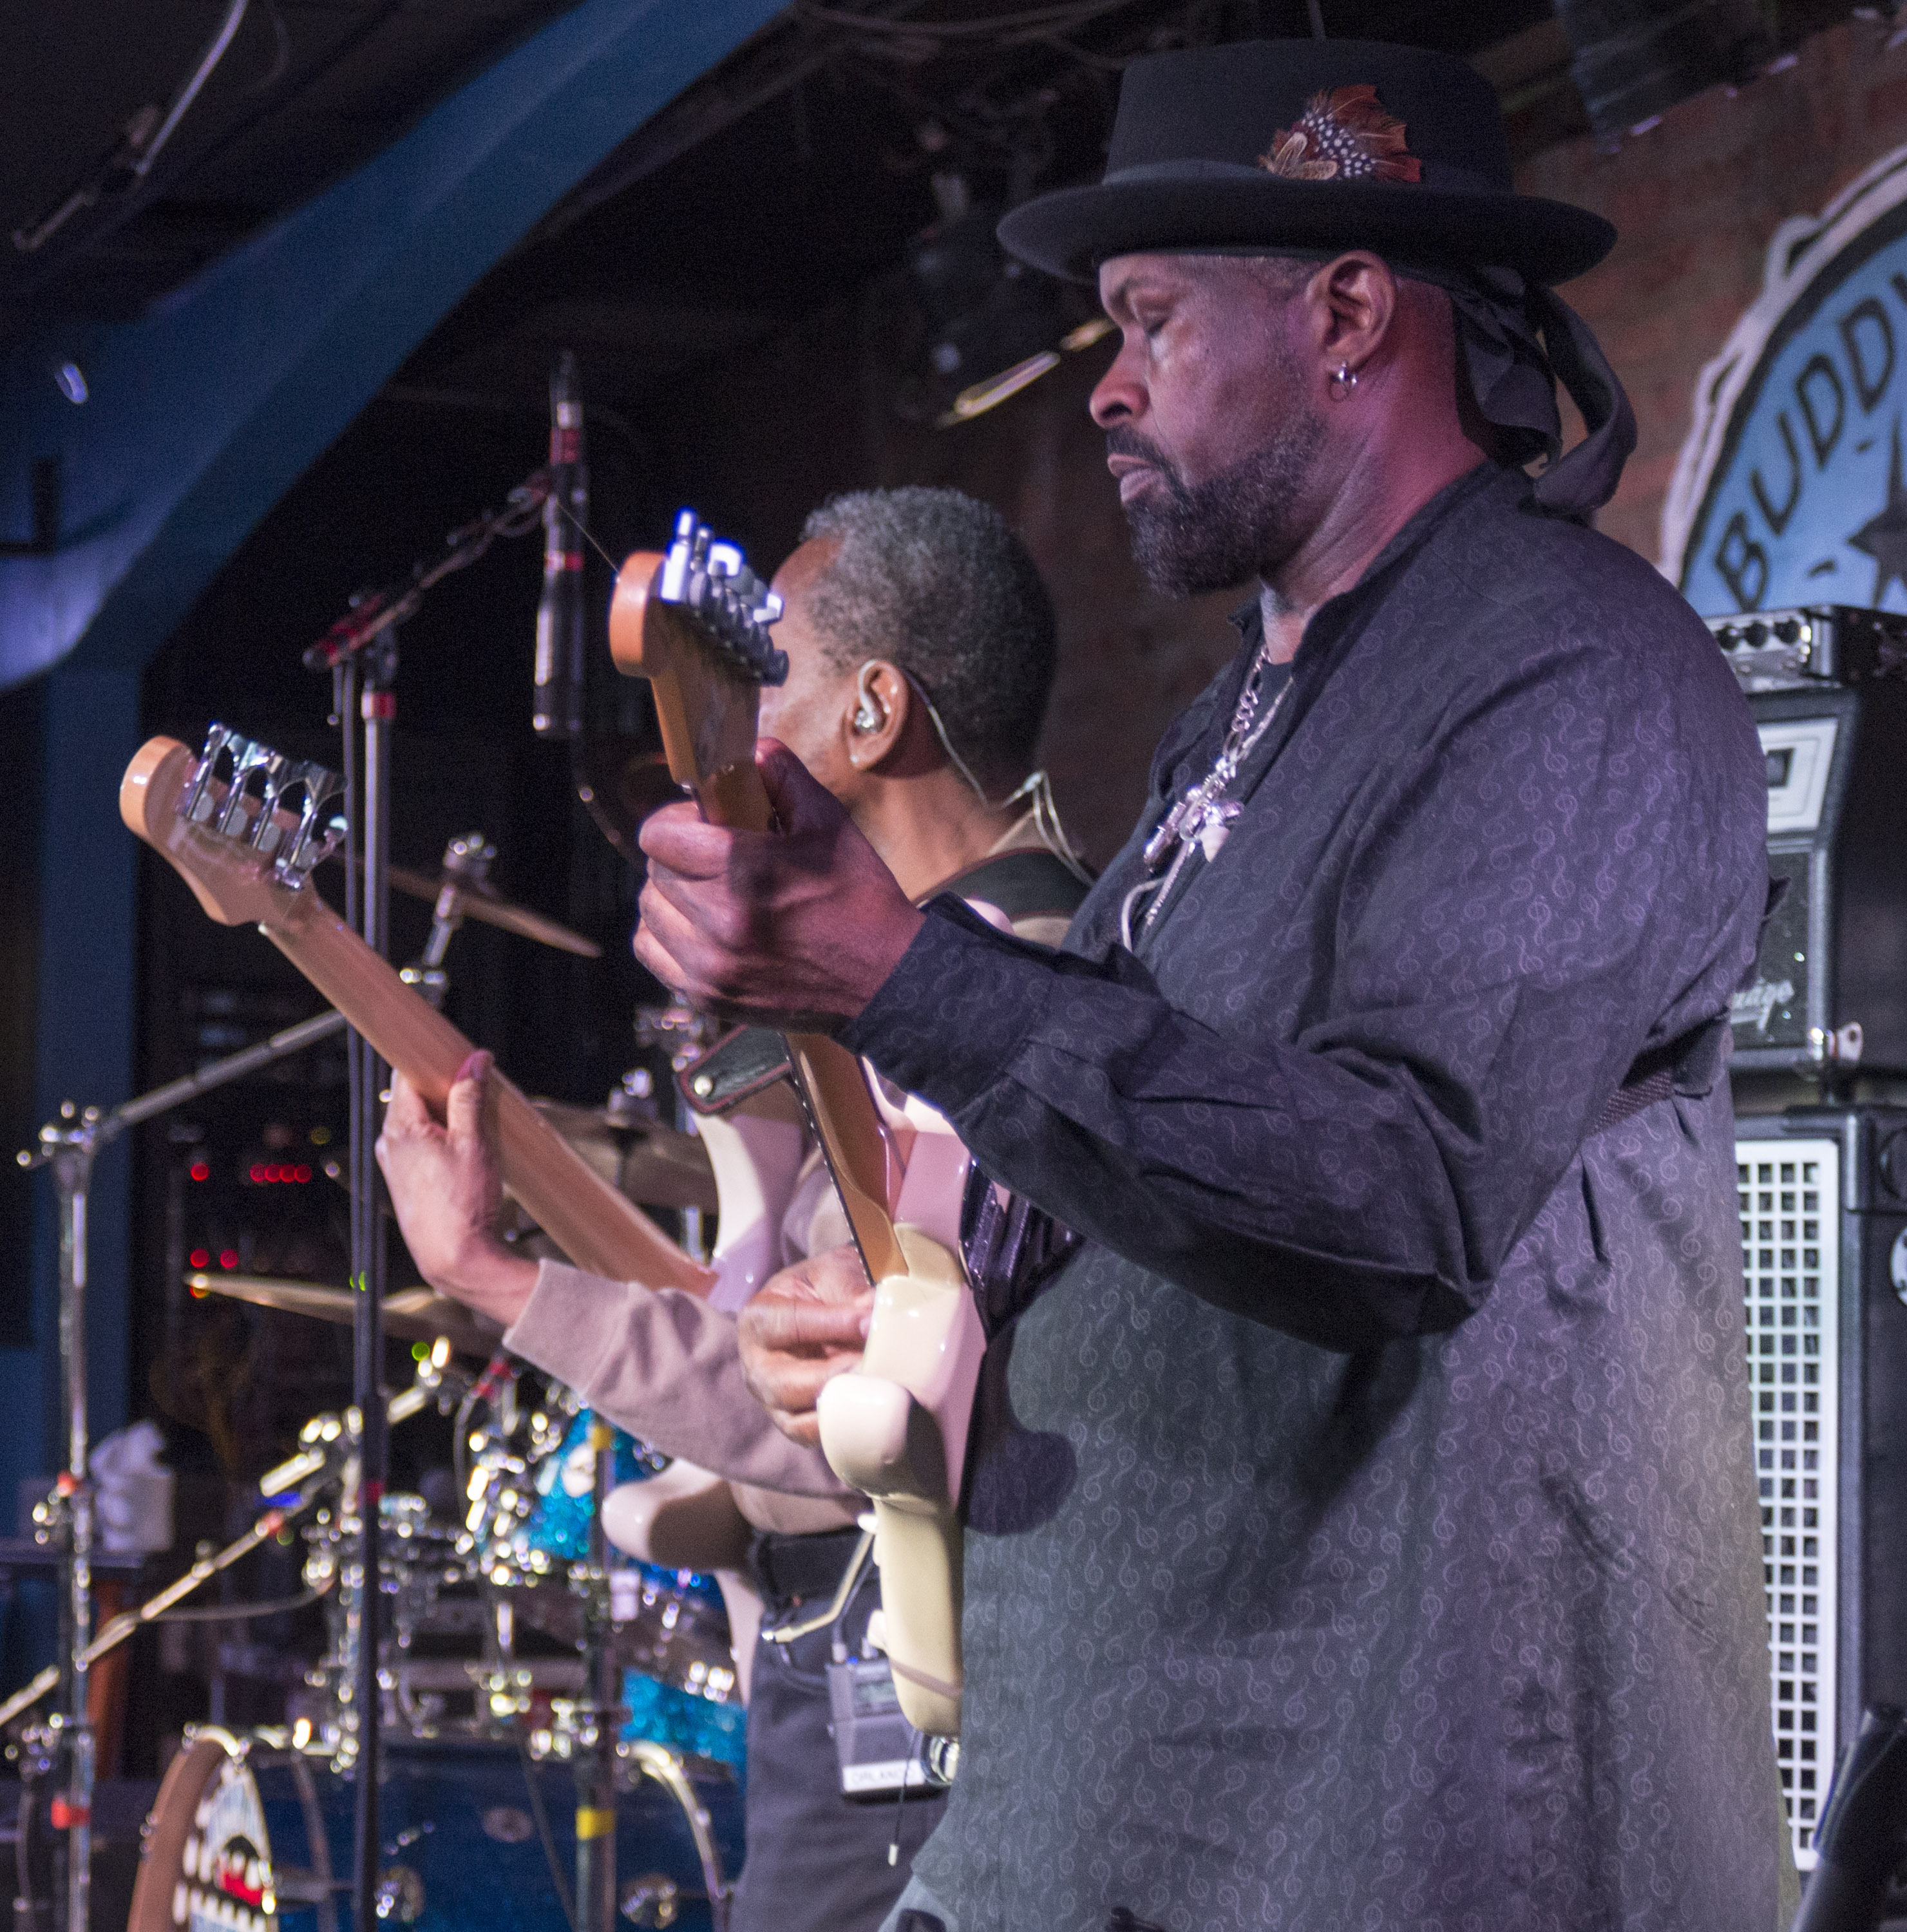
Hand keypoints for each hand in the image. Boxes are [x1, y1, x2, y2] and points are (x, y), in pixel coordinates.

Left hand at [375, 1052, 538, 1326]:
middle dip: (444, 1089)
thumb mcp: (474, 1143)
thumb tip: (475, 1060)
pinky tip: (467, 1151)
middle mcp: (390, 1144)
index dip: (430, 1060)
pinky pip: (420, 1146)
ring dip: (445, 1117)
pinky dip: (441, 1139)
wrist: (455, 1258)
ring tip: (477, 1127)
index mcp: (400, 1128)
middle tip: (477, 1089)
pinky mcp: (405, 1183)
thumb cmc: (463, 1204)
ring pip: (419, 1123)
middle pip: (413, 1097)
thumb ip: (470, 1097)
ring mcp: (394, 1165)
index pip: (405, 1075)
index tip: (452, 1053)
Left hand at [635, 741, 924, 1030]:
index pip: (658, 834)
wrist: (885, 976)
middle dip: (679, 855)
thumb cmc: (860, 899)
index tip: (704, 824)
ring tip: (710, 894)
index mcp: (742, 871)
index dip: (678, 821)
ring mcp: (709, 965)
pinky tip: (701, 928)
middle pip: (654, 870)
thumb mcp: (828, 823)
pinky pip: (652, 953)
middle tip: (714, 857)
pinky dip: (667, 936)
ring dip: (672, 896)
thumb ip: (783, 776)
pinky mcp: (708, 995)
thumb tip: (751, 750)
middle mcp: (718, 921)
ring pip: (650, 912)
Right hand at [737, 1243, 875, 1445]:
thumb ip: (851, 1291)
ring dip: (835, 1408)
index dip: (831, 1324)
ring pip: (796, 1419)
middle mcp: (758, 1365)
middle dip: (828, 1376)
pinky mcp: (797, 1423)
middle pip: (782, 1383)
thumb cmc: (831, 1285)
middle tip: (866, 1364)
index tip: (869, 1320)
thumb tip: (876, 1313)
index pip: (789, 1324)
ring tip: (870, 1392)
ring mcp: (774, 1401)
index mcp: (759, 1318)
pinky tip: (870, 1414)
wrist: (834, 1305)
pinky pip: (815, 1437)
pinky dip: (841, 1430)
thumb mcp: (837, 1272)